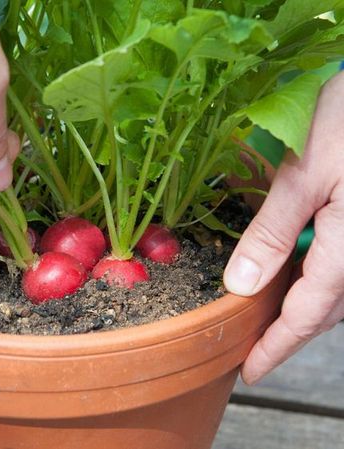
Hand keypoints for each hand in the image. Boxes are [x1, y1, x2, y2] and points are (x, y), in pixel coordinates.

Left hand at [224, 72, 343, 384]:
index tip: (250, 371)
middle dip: (288, 332)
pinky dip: (316, 277)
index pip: (308, 314)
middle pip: (326, 309)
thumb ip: (273, 232)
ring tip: (266, 315)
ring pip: (337, 290)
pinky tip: (293, 269)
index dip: (276, 346)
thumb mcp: (304, 174)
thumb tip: (240, 285)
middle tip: (253, 347)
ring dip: (303, 306)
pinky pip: (342, 263)